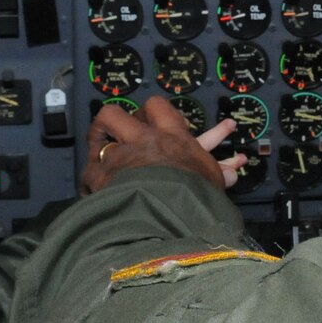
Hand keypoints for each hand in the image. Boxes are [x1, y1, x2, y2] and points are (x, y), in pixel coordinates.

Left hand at [82, 96, 248, 194]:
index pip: (158, 108)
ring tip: (98, 145)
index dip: (154, 111)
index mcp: (172, 137)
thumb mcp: (213, 183)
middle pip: (118, 113)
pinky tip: (91, 182)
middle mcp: (142, 140)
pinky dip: (90, 177)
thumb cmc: (197, 197)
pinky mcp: (101, 176)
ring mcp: (118, 156)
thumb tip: (232, 173)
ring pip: (98, 134)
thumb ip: (218, 173)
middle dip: (117, 118)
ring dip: (98, 140)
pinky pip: (89, 169)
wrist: (170, 214)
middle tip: (119, 127)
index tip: (156, 119)